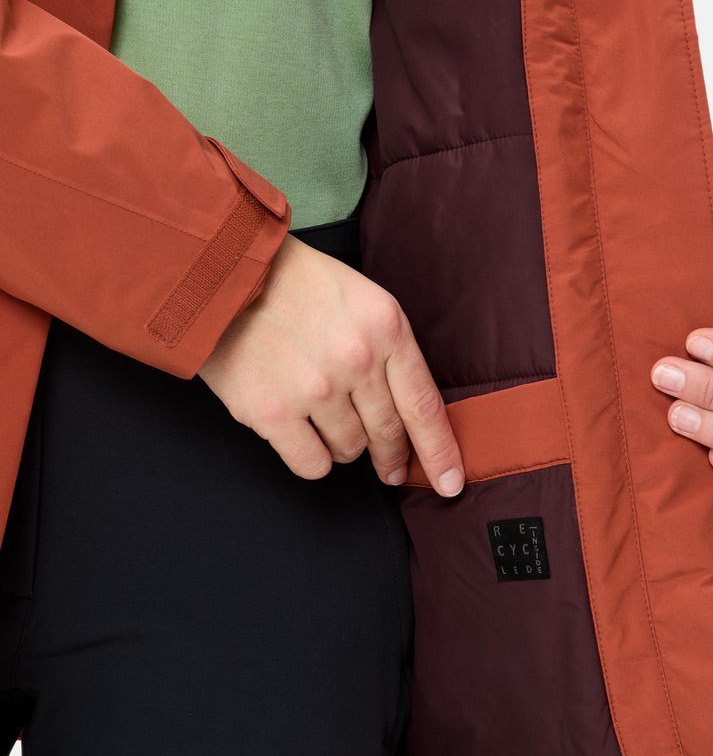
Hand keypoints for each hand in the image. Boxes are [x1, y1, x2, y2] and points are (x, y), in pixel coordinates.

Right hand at [198, 233, 464, 496]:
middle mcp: (356, 359)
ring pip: (349, 450)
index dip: (440, 451)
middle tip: (389, 466)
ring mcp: (314, 388)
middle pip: (388, 432)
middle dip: (391, 455)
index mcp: (385, 326)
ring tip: (319, 415)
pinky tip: (297, 431)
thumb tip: (407, 412)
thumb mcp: (359, 298)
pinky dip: (310, 456)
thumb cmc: (290, 282)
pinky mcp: (273, 413)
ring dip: (342, 445)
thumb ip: (388, 349)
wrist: (219, 274)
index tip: (450, 482)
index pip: (424, 405)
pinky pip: (312, 464)